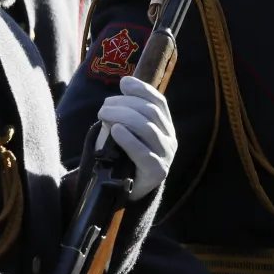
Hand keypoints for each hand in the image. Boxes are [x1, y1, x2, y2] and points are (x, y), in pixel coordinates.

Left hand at [97, 76, 176, 200]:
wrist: (127, 190)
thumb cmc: (124, 156)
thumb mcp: (124, 130)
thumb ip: (124, 112)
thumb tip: (121, 89)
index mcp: (165, 126)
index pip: (159, 101)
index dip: (142, 89)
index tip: (123, 83)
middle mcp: (170, 138)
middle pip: (150, 112)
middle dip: (125, 104)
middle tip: (103, 106)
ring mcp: (166, 155)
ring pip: (147, 128)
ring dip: (123, 117)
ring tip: (104, 115)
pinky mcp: (157, 171)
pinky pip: (143, 152)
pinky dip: (128, 139)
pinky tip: (115, 130)